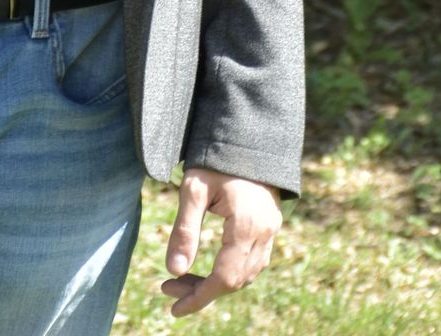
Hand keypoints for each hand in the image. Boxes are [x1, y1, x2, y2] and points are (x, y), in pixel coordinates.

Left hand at [160, 166, 282, 316]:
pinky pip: (254, 260)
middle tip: (169, 289)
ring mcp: (271, 228)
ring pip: (246, 273)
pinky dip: (231, 270)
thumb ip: (185, 230)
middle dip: (201, 291)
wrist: (247, 132)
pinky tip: (210, 267)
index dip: (199, 298)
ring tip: (183, 279)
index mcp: (245, 224)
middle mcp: (264, 232)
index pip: (223, 278)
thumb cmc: (216, 157)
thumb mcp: (193, 188)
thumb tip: (173, 271)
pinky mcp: (271, 223)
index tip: (174, 308)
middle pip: (235, 280)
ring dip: (216, 283)